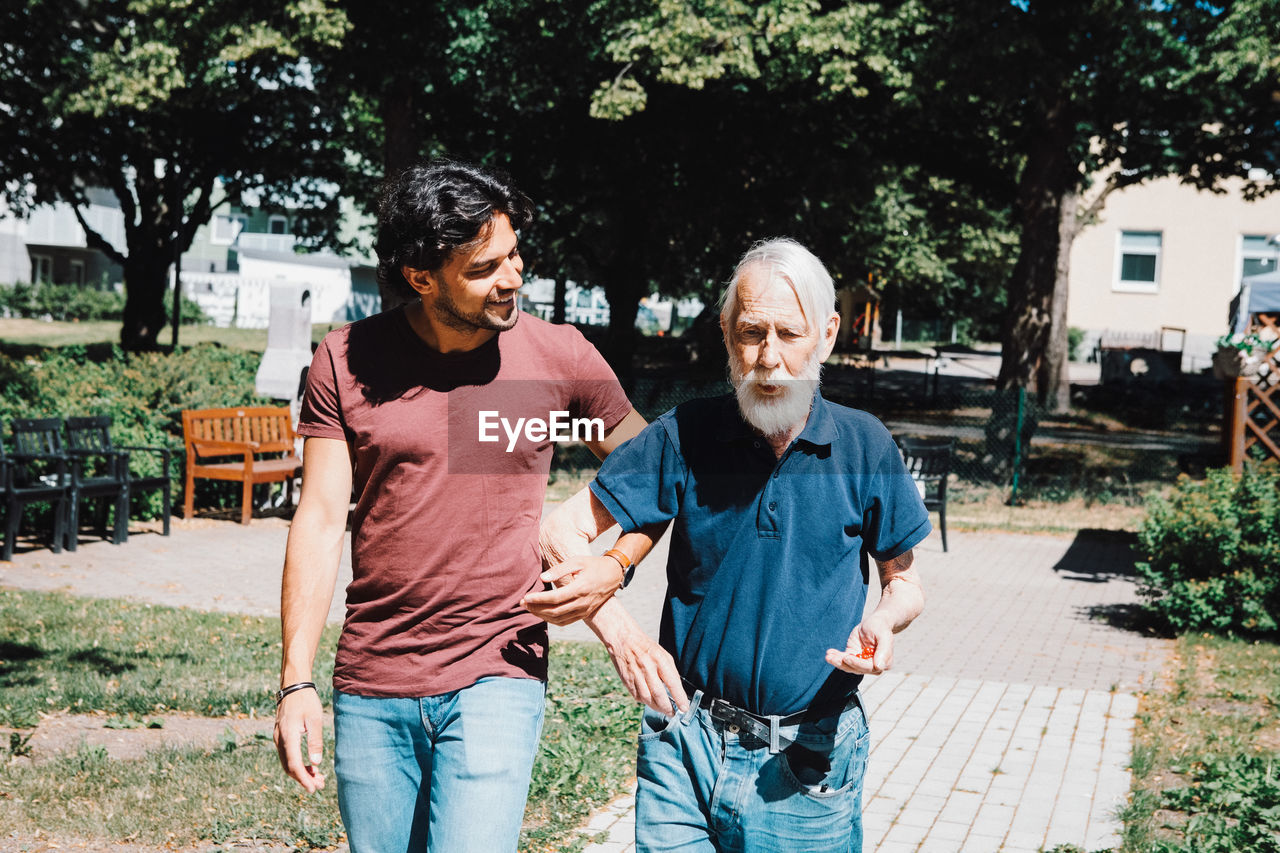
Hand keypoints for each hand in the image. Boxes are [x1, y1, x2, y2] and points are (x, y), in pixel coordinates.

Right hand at [273, 688, 326, 791]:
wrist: (293, 687)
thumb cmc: (306, 701)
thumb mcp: (314, 719)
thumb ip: (315, 741)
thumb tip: (316, 762)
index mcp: (288, 736)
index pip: (294, 765)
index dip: (303, 779)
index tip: (314, 789)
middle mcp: (280, 740)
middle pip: (289, 767)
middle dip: (304, 779)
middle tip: (320, 786)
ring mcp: (278, 738)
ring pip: (287, 762)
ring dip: (301, 773)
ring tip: (318, 778)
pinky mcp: (281, 736)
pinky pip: (287, 756)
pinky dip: (298, 764)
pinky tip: (310, 766)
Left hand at [521, 555, 621, 624]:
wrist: (613, 574)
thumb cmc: (593, 565)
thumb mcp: (577, 561)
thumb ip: (559, 569)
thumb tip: (542, 578)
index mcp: (580, 588)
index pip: (555, 598)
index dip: (538, 599)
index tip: (525, 597)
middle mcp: (582, 602)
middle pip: (555, 611)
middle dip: (536, 609)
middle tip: (522, 603)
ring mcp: (584, 610)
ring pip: (559, 619)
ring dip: (542, 616)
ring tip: (529, 608)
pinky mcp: (585, 614)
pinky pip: (566, 622)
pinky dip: (552, 620)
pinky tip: (542, 614)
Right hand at [589, 599, 688, 715]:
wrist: (623, 639)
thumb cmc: (646, 647)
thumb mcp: (663, 654)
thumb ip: (670, 671)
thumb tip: (677, 690)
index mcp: (659, 660)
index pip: (672, 683)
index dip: (679, 698)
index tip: (684, 708)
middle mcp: (647, 668)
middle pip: (659, 694)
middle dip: (668, 708)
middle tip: (673, 713)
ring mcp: (635, 675)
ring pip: (647, 699)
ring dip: (657, 708)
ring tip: (664, 710)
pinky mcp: (627, 681)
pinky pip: (637, 696)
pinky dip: (645, 702)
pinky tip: (650, 702)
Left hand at [825, 614, 894, 675]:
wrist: (875, 622)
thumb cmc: (881, 627)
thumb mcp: (884, 636)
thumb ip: (884, 651)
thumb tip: (879, 667)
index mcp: (883, 663)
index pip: (868, 667)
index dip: (857, 664)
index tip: (847, 657)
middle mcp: (872, 665)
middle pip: (856, 668)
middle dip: (844, 664)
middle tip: (832, 658)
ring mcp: (861, 661)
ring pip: (848, 665)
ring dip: (837, 662)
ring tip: (828, 656)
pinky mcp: (853, 656)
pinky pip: (843, 658)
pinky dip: (835, 657)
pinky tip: (829, 653)